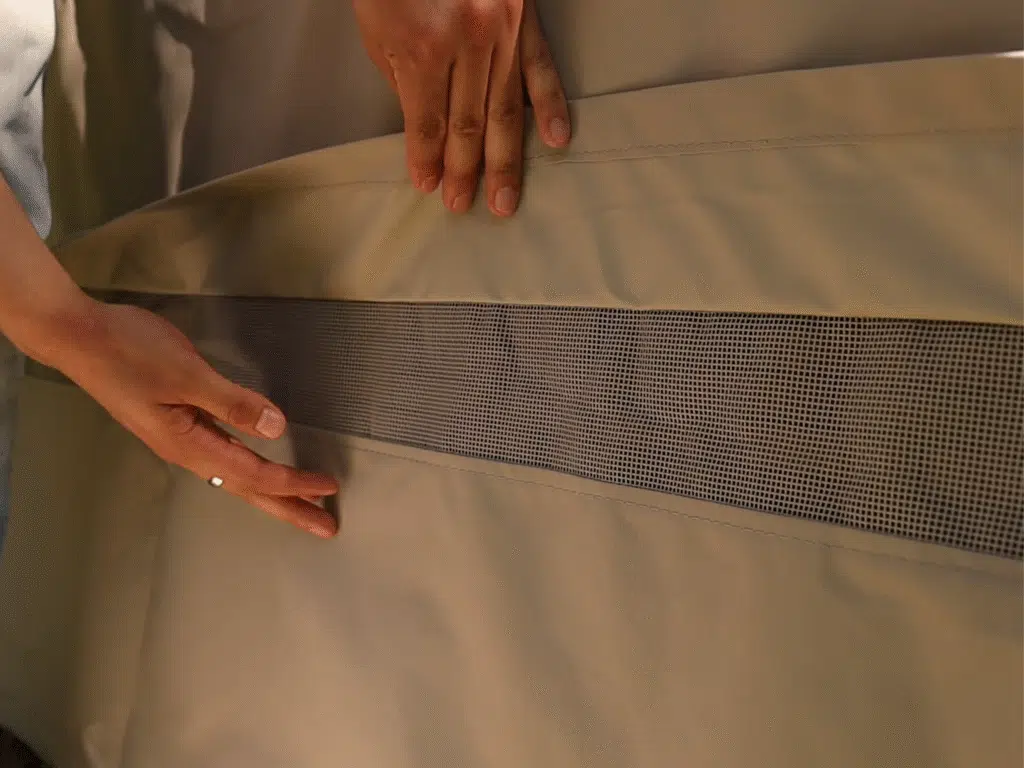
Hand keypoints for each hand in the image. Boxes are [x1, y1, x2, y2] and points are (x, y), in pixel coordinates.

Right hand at [48, 300, 338, 538]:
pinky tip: (257, 466)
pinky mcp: (175, 422)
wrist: (76, 336)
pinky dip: (249, 467)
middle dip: (288, 507)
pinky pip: (224, 455)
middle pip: (248, 487)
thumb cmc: (129, 351)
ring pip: (237, 473)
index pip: (255, 473)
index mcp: (189, 444)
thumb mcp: (186, 374)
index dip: (293, 482)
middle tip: (325, 527)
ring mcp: (179, 438)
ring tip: (301, 502)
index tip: (329, 490)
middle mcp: (186, 450)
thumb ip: (232, 402)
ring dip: (272, 489)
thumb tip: (277, 428)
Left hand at [353, 0, 570, 216]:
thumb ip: (402, 78)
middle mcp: (468, 44)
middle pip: (468, 125)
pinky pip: (541, 69)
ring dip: (506, 159)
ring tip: (507, 199)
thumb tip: (423, 126)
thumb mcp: (378, 27)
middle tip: (464, 205)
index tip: (427, 186)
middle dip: (465, 171)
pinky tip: (556, 140)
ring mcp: (503, 32)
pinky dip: (550, 106)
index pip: (427, 122)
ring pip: (505, 109)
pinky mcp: (527, 20)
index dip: (427, 159)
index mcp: (423, 47)